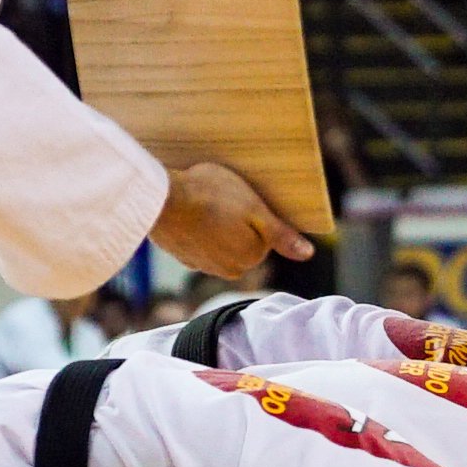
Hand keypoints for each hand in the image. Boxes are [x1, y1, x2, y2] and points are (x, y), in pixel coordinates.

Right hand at [152, 159, 312, 275]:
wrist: (159, 199)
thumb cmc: (209, 196)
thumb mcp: (254, 208)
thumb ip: (281, 234)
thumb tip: (307, 254)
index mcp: (249, 258)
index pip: (264, 236)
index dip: (255, 213)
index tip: (242, 198)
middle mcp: (227, 270)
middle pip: (243, 241)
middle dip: (237, 222)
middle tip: (223, 199)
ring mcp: (201, 265)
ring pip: (220, 243)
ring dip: (216, 227)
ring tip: (205, 203)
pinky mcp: (182, 256)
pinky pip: (198, 243)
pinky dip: (197, 230)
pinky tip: (190, 212)